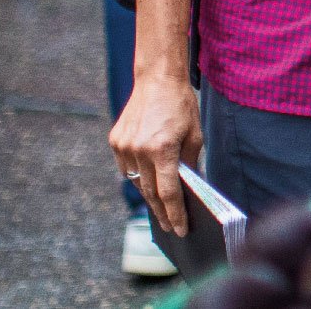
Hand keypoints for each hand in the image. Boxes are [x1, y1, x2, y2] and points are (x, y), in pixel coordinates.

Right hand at [110, 74, 203, 236]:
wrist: (157, 79)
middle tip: (169, 227)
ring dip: (149, 196)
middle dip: (162, 212)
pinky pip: (127, 168)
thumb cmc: (181, 106)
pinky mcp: (115, 141)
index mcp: (162, 149)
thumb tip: (190, 190)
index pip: (168, 193)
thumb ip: (190, 164)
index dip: (175, 214)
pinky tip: (148, 184)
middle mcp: (138, 150)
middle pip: (150, 192)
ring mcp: (123, 147)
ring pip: (136, 182)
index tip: (180, 229)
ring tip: (160, 211)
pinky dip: (138, 177)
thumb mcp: (195, 135)